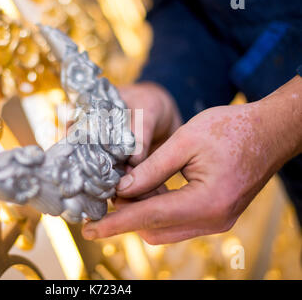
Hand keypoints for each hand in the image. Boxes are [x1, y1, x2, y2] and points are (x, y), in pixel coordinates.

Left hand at [82, 76, 301, 243]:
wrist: (270, 131)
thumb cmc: (231, 128)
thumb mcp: (185, 141)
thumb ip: (151, 168)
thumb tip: (122, 188)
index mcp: (206, 202)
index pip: (148, 217)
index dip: (115, 223)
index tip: (88, 229)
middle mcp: (213, 220)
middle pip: (154, 229)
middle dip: (127, 215)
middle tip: (108, 193)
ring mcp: (217, 221)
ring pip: (165, 228)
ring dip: (142, 211)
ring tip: (128, 187)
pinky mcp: (217, 215)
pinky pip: (178, 221)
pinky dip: (159, 208)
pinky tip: (148, 187)